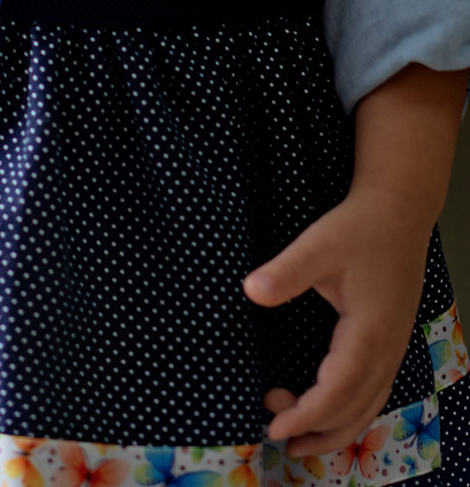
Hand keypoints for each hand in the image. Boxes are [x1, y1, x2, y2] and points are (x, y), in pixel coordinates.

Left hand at [245, 184, 428, 455]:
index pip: (336, 391)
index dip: (305, 414)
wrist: (398, 213)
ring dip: (333, 427)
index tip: (273, 426)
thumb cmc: (357, 228)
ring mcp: (393, 350)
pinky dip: (349, 411)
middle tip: (276, 434)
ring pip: (368, 407)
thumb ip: (286, 271)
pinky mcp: (391, 344)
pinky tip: (325, 408)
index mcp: (368, 333)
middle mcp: (386, 351)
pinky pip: (373, 393)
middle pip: (355, 411)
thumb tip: (250, 291)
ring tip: (296, 435)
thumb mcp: (319, 244)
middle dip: (316, 431)